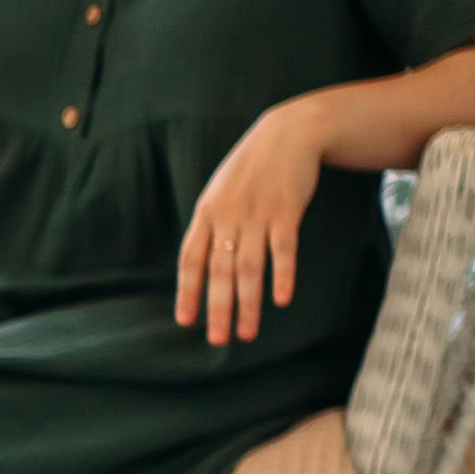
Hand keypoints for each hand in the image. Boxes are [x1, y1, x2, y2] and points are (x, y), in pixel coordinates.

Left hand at [177, 101, 326, 344]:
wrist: (289, 133)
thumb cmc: (252, 168)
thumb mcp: (221, 191)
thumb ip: (212, 226)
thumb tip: (203, 266)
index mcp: (207, 213)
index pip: (191, 259)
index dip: (188, 291)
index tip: (185, 321)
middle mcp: (228, 216)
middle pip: (220, 271)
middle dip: (217, 308)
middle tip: (218, 340)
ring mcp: (257, 213)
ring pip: (250, 266)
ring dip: (248, 303)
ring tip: (247, 333)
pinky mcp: (287, 210)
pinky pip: (283, 249)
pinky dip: (282, 275)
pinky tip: (282, 300)